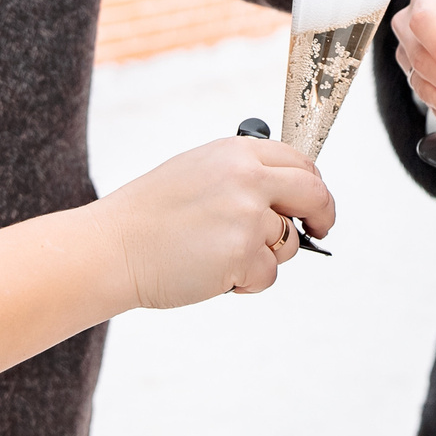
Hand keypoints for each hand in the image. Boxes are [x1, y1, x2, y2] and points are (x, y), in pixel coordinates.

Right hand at [93, 137, 334, 306]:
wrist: (113, 247)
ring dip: (264, 257)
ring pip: (288, 244)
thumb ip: (242, 175)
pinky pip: (268, 275)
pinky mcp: (242, 254)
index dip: (313, 186)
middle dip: (322, 216)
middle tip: (319, 230)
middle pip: (313, 194)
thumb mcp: (197, 171)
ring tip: (220, 256)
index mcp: (236, 152)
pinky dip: (246, 283)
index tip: (314, 203)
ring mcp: (247, 216)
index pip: (299, 162)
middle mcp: (247, 178)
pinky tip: (213, 275)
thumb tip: (284, 195)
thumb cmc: (148, 215)